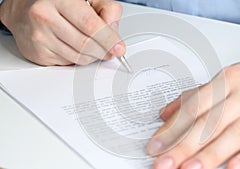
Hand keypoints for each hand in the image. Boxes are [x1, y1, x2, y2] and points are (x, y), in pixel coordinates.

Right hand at [0, 0, 124, 65]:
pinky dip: (78, 58)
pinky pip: (68, 63)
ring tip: (93, 45)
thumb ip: (107, 9)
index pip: (90, 26)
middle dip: (104, 51)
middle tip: (110, 50)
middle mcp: (45, 17)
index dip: (109, 40)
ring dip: (93, 56)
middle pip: (86, 45)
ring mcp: (39, 38)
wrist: (23, 9)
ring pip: (79, 58)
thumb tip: (114, 32)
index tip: (119, 49)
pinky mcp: (37, 54)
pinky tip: (75, 46)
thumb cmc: (57, 2)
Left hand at [147, 43, 239, 168]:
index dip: (173, 127)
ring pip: (236, 133)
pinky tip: (234, 167)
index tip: (156, 144)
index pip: (195, 106)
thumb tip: (166, 113)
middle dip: (184, 145)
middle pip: (211, 122)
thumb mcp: (227, 80)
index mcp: (229, 79)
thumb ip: (196, 96)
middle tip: (165, 162)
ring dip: (211, 153)